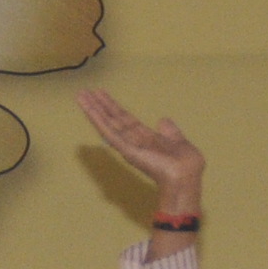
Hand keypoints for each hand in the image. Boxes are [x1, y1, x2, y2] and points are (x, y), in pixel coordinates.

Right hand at [76, 89, 205, 212]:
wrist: (186, 177)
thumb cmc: (186, 164)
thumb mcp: (179, 141)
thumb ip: (170, 131)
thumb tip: (163, 120)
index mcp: (146, 139)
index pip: (125, 119)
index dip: (113, 106)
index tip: (101, 94)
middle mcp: (134, 142)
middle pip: (113, 119)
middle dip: (99, 106)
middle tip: (84, 92)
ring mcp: (128, 146)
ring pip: (107, 124)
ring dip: (93, 110)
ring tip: (81, 96)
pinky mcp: (126, 150)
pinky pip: (109, 134)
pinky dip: (98, 121)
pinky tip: (89, 109)